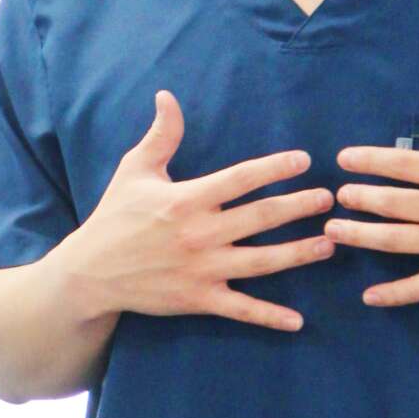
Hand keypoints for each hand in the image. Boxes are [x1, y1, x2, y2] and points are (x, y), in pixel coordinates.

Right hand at [60, 91, 335, 331]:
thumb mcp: (134, 171)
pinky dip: (270, 317)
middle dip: (300, 207)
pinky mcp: (198, 299)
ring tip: (329, 244)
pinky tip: (298, 321)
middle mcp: (199, 234)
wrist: (89, 274)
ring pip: (262, 262)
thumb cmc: (113, 218)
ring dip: (299, 253)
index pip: (241, 178)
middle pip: (261, 218)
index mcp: (187, 199)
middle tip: (329, 200)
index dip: (276, 167)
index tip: (304, 160)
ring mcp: (202, 270)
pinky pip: (241, 310)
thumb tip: (167, 96)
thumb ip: (160, 136)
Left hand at [329, 56, 418, 306]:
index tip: (343, 158)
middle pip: (393, 204)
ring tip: (333, 232)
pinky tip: (368, 296)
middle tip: (336, 196)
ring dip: (361, 237)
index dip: (371, 160)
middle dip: (360, 199)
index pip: (406, 164)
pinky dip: (394, 294)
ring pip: (397, 242)